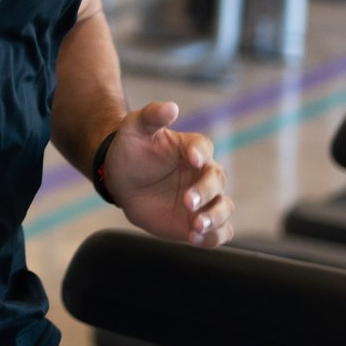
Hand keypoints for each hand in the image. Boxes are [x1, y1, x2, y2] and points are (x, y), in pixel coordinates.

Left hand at [98, 101, 232, 247]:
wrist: (122, 179)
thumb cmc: (131, 149)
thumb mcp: (135, 128)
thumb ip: (152, 116)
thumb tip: (171, 106)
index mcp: (192, 148)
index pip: (204, 147)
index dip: (200, 152)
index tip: (193, 159)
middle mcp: (203, 174)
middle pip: (217, 181)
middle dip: (205, 192)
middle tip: (187, 202)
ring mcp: (203, 200)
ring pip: (224, 208)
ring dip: (215, 217)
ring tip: (197, 226)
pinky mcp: (197, 222)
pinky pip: (217, 232)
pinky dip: (213, 237)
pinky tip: (195, 238)